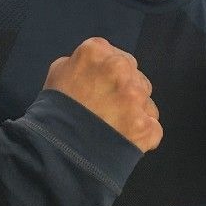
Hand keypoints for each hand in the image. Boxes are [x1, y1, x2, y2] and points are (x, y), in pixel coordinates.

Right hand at [43, 37, 162, 151]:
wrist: (56, 152)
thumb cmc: (53, 112)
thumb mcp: (57, 74)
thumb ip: (80, 64)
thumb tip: (95, 68)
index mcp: (97, 53)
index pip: (115, 56)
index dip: (109, 76)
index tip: (101, 88)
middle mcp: (121, 69)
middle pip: (135, 77)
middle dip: (125, 91)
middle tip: (107, 109)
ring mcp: (136, 98)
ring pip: (146, 102)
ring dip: (134, 112)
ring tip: (113, 127)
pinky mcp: (146, 125)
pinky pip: (152, 127)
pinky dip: (141, 135)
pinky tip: (123, 140)